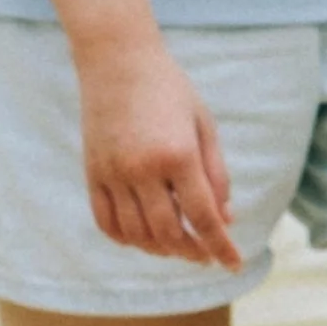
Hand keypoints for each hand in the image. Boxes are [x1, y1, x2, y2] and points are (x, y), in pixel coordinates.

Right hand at [75, 33, 240, 263]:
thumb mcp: (204, 125)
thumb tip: (225, 218)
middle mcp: (143, 170)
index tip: (233, 265)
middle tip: (206, 255)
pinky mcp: (92, 174)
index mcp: (178, 155)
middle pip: (169, 233)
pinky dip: (127, 239)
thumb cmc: (169, 89)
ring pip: (137, 235)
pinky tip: (143, 238)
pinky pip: (106, 223)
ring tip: (178, 247)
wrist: (117, 61)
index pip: (203, 217)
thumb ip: (216, 173)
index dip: (221, 246)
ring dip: (161, 249)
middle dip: (192, 252)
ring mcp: (113, 174)